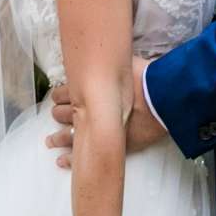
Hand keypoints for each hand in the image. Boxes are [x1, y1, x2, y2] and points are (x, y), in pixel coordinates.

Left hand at [46, 58, 166, 169]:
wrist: (165, 99)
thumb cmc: (147, 78)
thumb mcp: (126, 62)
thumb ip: (113, 64)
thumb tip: (110, 54)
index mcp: (89, 89)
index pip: (65, 92)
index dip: (59, 94)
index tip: (57, 97)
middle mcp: (89, 111)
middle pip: (64, 113)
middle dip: (58, 113)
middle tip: (56, 114)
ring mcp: (98, 131)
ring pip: (69, 135)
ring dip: (58, 138)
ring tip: (50, 141)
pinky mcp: (111, 145)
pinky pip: (87, 154)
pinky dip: (73, 159)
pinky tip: (62, 161)